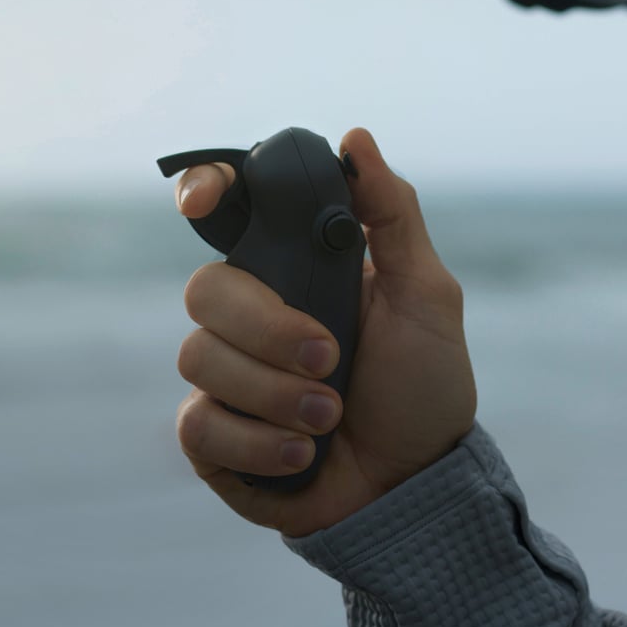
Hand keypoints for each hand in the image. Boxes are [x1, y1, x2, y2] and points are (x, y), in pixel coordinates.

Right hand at [170, 127, 477, 536]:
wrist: (418, 487)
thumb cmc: (424, 387)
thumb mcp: (426, 296)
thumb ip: (392, 215)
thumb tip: (356, 139)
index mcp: (293, 270)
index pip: (229, 211)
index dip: (204, 191)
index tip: (203, 200)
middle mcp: (250, 316)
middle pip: (205, 289)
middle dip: (270, 329)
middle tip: (330, 357)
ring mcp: (225, 377)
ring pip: (199, 359)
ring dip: (276, 395)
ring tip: (329, 417)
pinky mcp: (213, 439)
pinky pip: (199, 425)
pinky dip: (260, 445)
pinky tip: (304, 456)